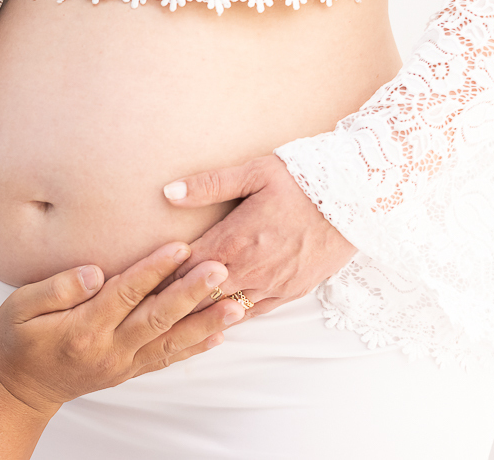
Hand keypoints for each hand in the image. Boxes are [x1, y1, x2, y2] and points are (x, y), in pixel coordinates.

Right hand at [0, 242, 243, 415]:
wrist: (21, 388)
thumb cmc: (18, 339)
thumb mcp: (18, 308)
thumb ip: (55, 288)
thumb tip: (95, 272)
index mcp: (82, 329)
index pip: (125, 294)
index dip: (154, 270)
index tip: (180, 247)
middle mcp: (109, 349)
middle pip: (157, 318)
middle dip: (192, 293)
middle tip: (222, 270)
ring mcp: (122, 364)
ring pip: (171, 341)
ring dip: (205, 323)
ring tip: (237, 305)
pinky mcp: (130, 370)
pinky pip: (167, 359)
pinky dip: (195, 347)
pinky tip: (220, 334)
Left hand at [162, 155, 356, 319]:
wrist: (357, 198)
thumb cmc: (303, 179)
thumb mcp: (254, 172)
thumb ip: (208, 184)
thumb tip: (169, 192)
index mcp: (234, 239)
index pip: (183, 268)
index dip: (159, 278)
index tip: (136, 285)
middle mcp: (250, 269)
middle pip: (198, 295)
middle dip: (172, 301)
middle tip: (144, 309)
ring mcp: (273, 285)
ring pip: (224, 309)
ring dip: (199, 313)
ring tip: (171, 321)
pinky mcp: (293, 292)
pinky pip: (254, 313)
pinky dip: (231, 316)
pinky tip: (215, 319)